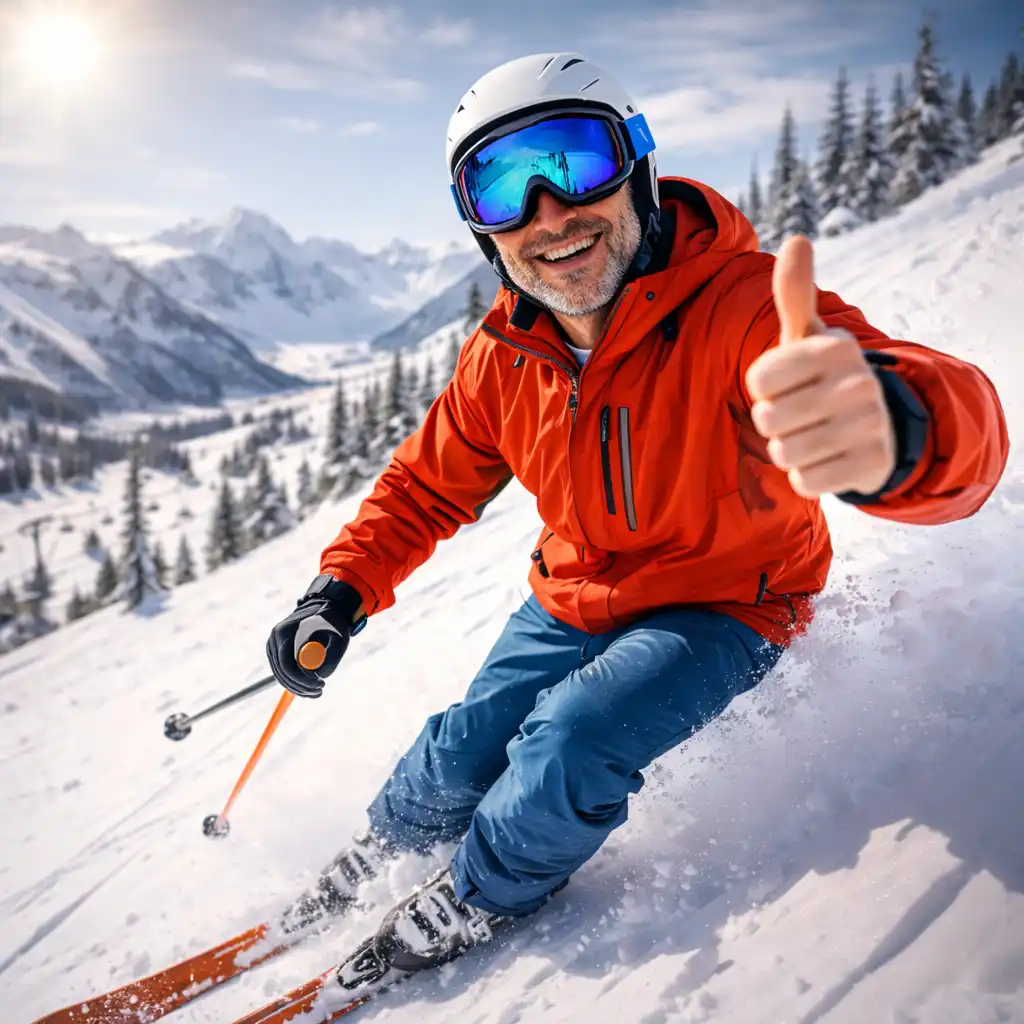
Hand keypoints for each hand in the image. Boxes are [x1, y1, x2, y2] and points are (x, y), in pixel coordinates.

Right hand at [266, 575, 364, 697]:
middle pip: (282, 673)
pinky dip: (294, 683)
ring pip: (281, 675)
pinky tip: (309, 689)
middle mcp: (274, 639)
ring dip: (297, 688)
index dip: (302, 680)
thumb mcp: (338, 637)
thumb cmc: (332, 622)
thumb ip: (331, 656)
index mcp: (284, 632)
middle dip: (301, 687)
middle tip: (320, 691)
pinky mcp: (277, 652)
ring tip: (317, 692)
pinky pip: (283, 672)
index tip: (320, 684)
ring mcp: (273, 646)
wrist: (324, 608)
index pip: (287, 665)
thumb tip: (318, 676)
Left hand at [745, 236, 895, 498]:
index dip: (763, 388)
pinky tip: (828, 459)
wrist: (880, 426)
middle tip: (801, 413)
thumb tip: (797, 239)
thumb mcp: (809, 336)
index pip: (757, 380)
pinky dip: (807, 477)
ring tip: (814, 435)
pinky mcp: (870, 467)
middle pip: (767, 419)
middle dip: (774, 423)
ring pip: (784, 453)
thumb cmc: (824, 376)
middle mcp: (858, 384)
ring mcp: (869, 426)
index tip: (789, 383)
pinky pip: (805, 482)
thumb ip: (795, 295)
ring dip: (789, 450)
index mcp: (834, 348)